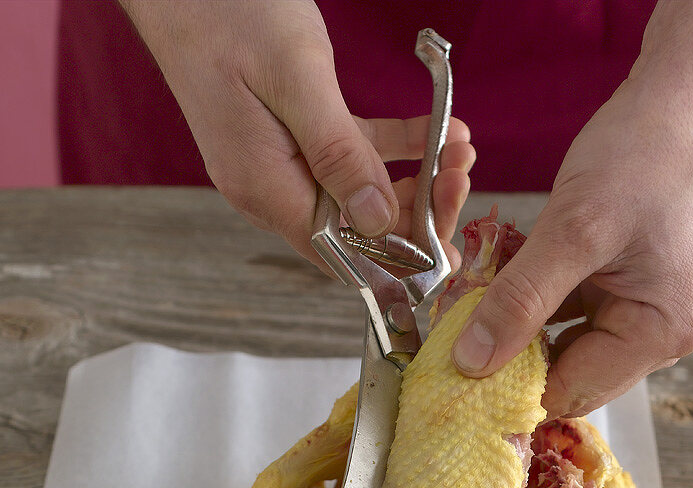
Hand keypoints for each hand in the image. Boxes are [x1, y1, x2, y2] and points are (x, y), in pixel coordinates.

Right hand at [121, 0, 474, 272]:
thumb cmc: (230, 13)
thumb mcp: (296, 79)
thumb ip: (338, 154)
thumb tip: (378, 220)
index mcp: (266, 189)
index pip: (341, 254)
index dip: (396, 259)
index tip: (448, 248)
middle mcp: (271, 189)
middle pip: (355, 231)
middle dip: (415, 214)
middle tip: (462, 179)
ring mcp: (280, 165)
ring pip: (358, 194)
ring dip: (412, 178)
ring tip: (461, 149)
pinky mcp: (291, 138)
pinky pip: (351, 156)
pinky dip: (394, 146)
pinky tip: (436, 130)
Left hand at [451, 65, 692, 417]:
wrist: (690, 91)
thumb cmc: (646, 150)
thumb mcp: (574, 228)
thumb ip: (521, 300)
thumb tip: (472, 363)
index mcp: (664, 332)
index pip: (571, 391)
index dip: (509, 387)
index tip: (455, 369)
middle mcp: (666, 333)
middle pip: (570, 374)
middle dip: (514, 355)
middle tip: (459, 330)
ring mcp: (652, 310)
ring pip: (567, 342)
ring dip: (522, 324)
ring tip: (479, 298)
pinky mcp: (637, 286)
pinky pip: (576, 311)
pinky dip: (539, 299)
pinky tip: (509, 275)